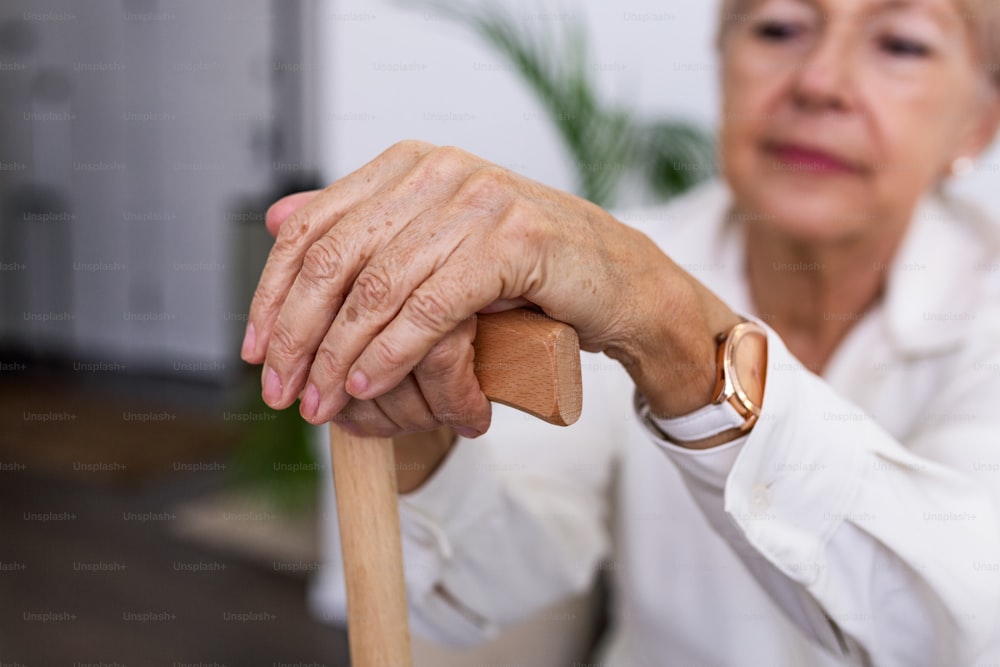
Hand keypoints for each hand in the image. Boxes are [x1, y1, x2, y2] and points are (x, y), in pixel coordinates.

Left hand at [243, 141, 739, 431]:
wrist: (619, 281)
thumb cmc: (525, 270)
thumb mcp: (434, 241)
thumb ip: (361, 227)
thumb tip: (276, 218)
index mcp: (407, 164)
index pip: (313, 228)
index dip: (272, 293)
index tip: (254, 350)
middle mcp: (438, 171)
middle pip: (336, 258)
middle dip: (296, 333)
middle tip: (281, 389)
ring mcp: (478, 200)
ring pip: (378, 287)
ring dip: (338, 354)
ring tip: (320, 401)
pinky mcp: (514, 241)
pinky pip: (431, 305)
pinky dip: (391, 351)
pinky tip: (368, 383)